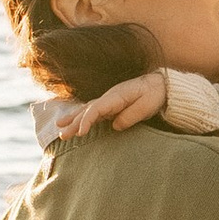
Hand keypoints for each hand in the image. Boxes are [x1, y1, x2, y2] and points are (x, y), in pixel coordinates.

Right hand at [51, 71, 168, 136]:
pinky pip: (92, 111)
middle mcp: (108, 97)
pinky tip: (72, 120)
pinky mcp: (110, 105)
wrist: (159, 84)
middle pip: (87, 110)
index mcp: (116, 96)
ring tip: (59, 127)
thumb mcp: (146, 106)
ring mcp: (108, 100)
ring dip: (73, 118)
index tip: (80, 133)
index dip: (86, 121)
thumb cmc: (154, 94)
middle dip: (73, 122)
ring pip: (87, 110)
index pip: (96, 109)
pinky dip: (80, 116)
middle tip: (62, 135)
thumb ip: (130, 116)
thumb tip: (115, 126)